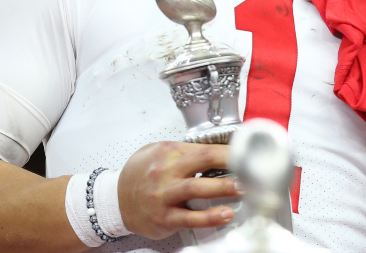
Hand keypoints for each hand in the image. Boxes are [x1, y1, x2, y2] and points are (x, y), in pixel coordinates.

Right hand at [117, 141, 239, 239]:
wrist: (114, 200)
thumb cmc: (140, 174)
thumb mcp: (158, 152)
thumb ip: (185, 151)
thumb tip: (219, 150)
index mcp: (169, 153)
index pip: (205, 148)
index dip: (230, 151)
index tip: (248, 153)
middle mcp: (165, 172)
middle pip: (203, 163)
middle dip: (231, 165)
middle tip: (252, 169)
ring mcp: (164, 196)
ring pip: (196, 189)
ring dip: (223, 190)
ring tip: (243, 190)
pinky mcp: (164, 218)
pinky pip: (190, 217)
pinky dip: (209, 217)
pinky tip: (225, 214)